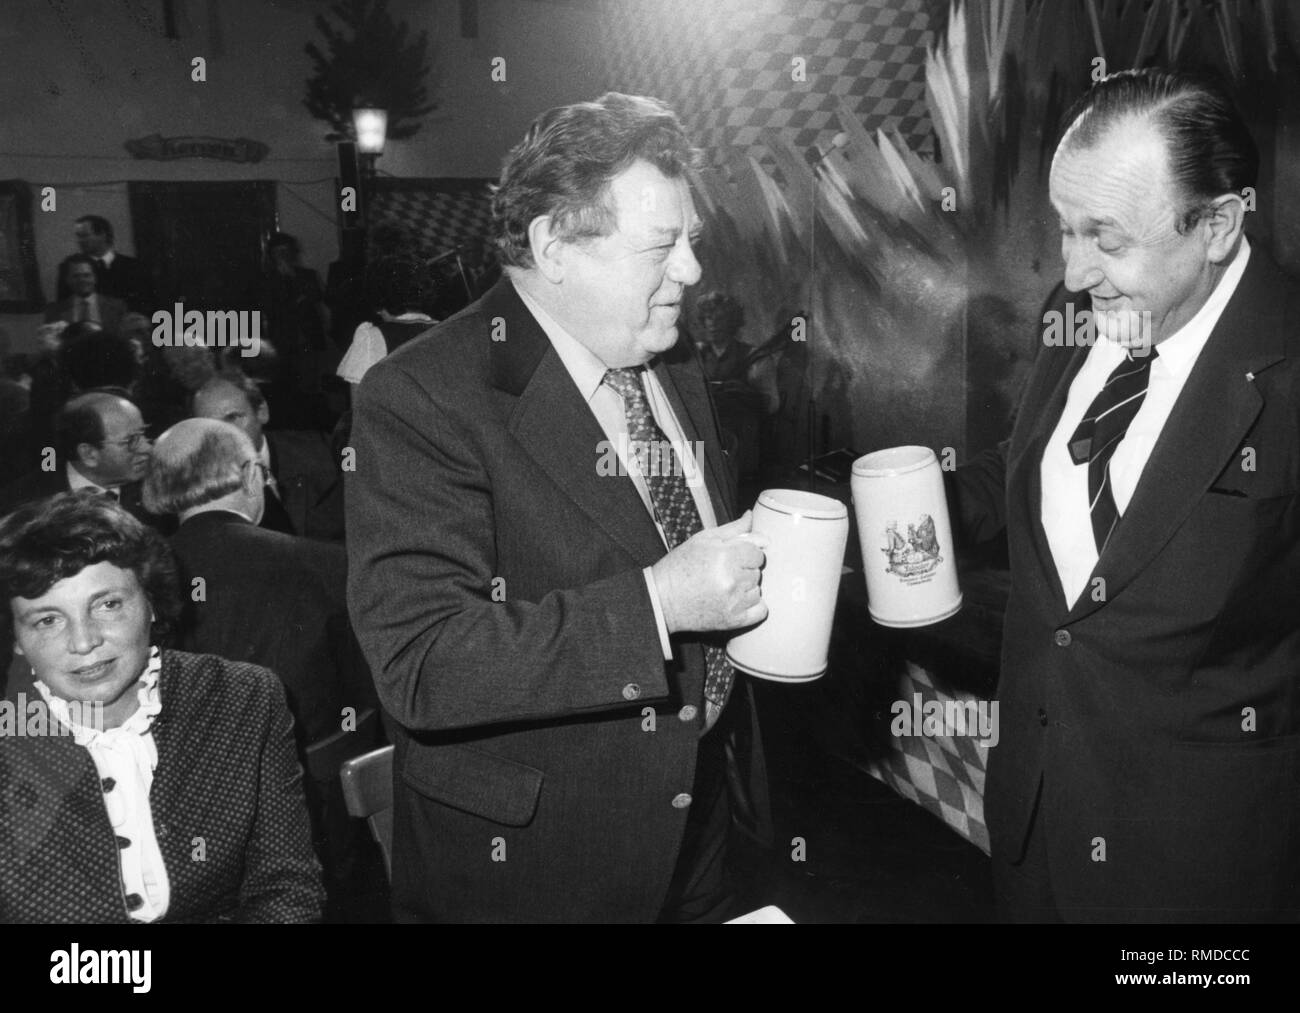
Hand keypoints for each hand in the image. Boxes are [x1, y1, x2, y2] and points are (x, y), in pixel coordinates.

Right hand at [651, 511, 767, 632]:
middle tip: (721, 573)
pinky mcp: (734, 620)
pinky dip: (752, 607)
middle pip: (757, 572)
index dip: (745, 554)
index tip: (729, 558)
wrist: (661, 599)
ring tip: (723, 588)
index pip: (757, 554)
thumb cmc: (680, 566)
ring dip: (746, 589)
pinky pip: (760, 610)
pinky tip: (735, 602)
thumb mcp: (703, 540)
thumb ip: (733, 530)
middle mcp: (732, 580)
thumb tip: (751, 517)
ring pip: (757, 590)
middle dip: (743, 570)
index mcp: (725, 556)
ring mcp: (734, 602)